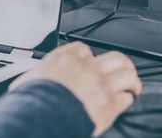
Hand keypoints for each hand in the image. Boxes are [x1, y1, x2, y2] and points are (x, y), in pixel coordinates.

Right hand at [10, 42, 140, 135]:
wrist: (42, 113)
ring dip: (131, 79)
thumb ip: (39, 75)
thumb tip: (30, 82)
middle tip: (121, 69)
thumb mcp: (30, 78)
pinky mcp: (108, 105)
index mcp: (66, 59)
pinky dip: (127, 99)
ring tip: (131, 85)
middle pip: (115, 56)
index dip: (89, 56)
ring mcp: (100, 85)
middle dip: (121, 63)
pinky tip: (126, 100)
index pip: (84, 49)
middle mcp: (87, 68)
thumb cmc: (33, 99)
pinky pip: (126, 98)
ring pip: (127, 73)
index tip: (89, 62)